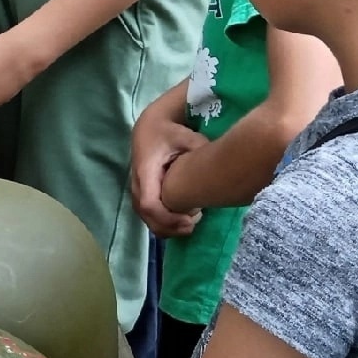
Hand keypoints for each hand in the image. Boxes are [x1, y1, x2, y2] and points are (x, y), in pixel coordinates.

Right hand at [131, 109, 206, 236]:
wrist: (150, 128)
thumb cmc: (169, 133)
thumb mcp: (188, 138)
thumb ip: (202, 153)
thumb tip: (221, 171)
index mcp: (146, 171)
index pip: (149, 204)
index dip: (168, 218)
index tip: (190, 220)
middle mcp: (137, 185)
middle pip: (148, 218)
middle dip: (171, 227)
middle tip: (194, 224)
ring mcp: (137, 193)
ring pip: (148, 220)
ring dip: (169, 228)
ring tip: (191, 223)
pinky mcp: (141, 197)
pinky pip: (150, 217)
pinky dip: (165, 224)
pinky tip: (184, 219)